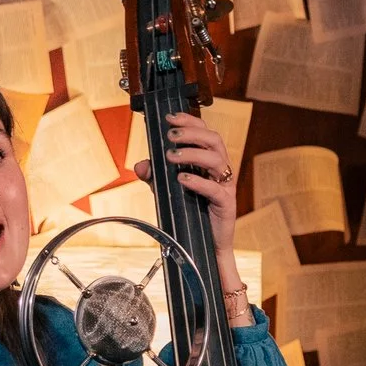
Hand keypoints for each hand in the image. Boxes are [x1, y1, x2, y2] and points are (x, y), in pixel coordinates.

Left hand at [133, 113, 249, 317]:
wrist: (205, 248)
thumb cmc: (191, 215)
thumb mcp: (168, 192)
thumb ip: (155, 177)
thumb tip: (140, 164)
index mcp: (210, 163)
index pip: (205, 133)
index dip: (190, 122)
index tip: (170, 118)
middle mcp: (221, 171)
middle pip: (215, 140)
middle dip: (192, 133)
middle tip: (170, 136)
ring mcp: (225, 187)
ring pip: (217, 160)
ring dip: (193, 154)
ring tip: (171, 156)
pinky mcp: (226, 205)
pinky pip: (215, 189)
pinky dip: (198, 181)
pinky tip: (181, 179)